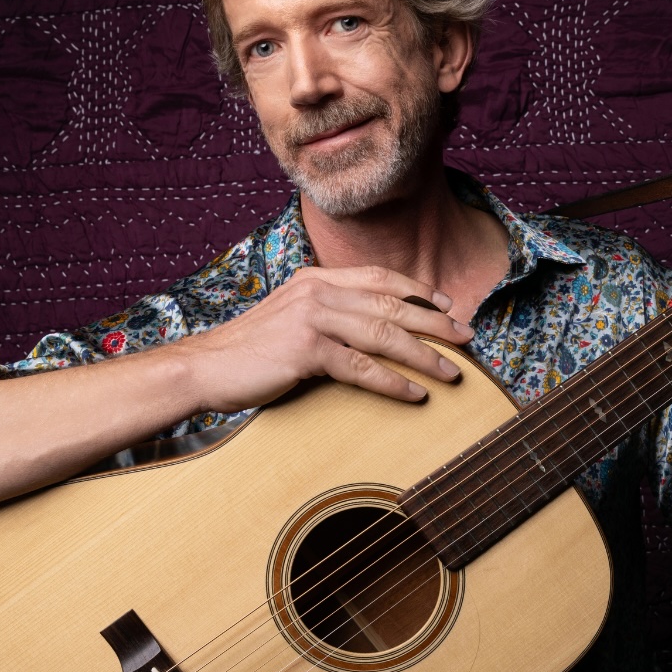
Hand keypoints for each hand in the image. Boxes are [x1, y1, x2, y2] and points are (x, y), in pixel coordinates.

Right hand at [177, 265, 472, 411]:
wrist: (203, 368)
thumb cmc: (250, 352)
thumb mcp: (291, 319)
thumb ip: (328, 314)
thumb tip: (376, 328)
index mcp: (315, 279)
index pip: (379, 277)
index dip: (418, 290)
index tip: (448, 305)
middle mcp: (317, 292)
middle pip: (391, 304)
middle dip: (435, 323)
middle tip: (468, 338)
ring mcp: (311, 318)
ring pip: (384, 334)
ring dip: (425, 355)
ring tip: (453, 372)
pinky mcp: (306, 349)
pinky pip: (362, 367)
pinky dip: (394, 382)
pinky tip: (416, 393)